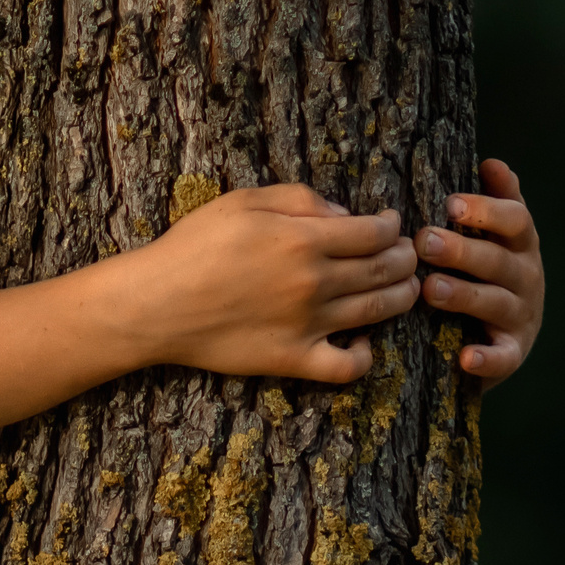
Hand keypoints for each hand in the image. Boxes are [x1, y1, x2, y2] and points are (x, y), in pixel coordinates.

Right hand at [124, 184, 421, 383]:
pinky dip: (365, 355)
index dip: (391, 226)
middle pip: (385, 270)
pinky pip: (348, 366)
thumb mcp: (242, 201)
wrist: (156, 303)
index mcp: (304, 239)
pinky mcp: (295, 359)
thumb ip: (298, 198)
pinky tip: (361, 341)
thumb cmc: (193, 246)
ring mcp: (309, 325)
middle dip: (405, 258)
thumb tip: (343, 214)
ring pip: (378, 311)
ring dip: (402, 297)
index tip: (391, 224)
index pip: (374, 232)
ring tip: (405, 288)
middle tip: (407, 254)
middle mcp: (315, 282)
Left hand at [417, 158, 544, 384]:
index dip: (486, 210)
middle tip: (424, 241)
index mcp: (519, 243)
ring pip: (496, 302)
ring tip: (430, 290)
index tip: (451, 204)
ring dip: (465, 295)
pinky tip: (466, 358)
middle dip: (461, 250)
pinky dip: (487, 358)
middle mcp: (526, 276)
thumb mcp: (491, 235)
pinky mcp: (513, 351)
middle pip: (498, 260)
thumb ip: (492, 201)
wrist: (496, 332)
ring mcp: (522, 315)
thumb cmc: (483, 270)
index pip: (515, 219)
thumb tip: (492, 162)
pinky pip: (503, 356)